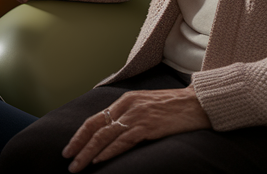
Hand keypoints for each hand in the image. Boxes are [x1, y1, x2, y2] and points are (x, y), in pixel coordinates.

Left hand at [62, 86, 210, 171]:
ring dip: (88, 153)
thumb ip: (130, 115)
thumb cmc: (175, 107)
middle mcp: (128, 106)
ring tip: (77, 166)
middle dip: (78, 145)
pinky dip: (108, 151)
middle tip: (67, 159)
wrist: (199, 102)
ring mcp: (137, 115)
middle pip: (95, 127)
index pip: (95, 119)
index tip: (70, 147)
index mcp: (125, 100)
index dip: (80, 134)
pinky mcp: (148, 126)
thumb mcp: (147, 105)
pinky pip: (123, 140)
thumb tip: (114, 132)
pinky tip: (98, 160)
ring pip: (105, 136)